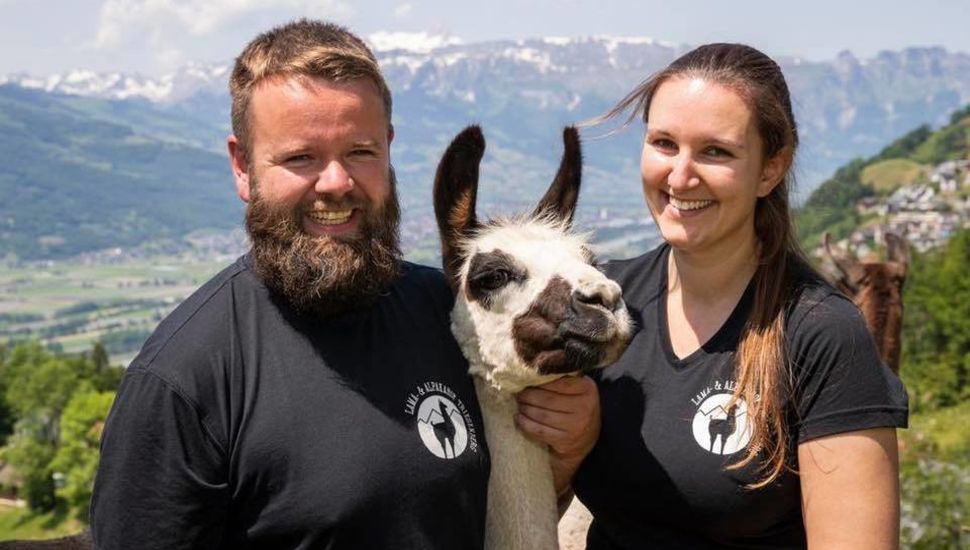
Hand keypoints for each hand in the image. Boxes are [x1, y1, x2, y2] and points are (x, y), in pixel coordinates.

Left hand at [515, 375, 599, 494]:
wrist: (586, 437)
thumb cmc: (576, 406)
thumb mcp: (577, 389)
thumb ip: (562, 378)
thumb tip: (532, 367)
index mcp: (587, 389)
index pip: (559, 381)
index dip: (539, 381)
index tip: (526, 379)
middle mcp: (585, 407)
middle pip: (547, 399)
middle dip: (528, 395)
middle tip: (518, 393)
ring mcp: (576, 426)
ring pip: (541, 415)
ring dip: (525, 409)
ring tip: (519, 404)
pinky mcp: (565, 441)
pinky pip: (539, 431)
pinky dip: (525, 424)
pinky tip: (519, 419)